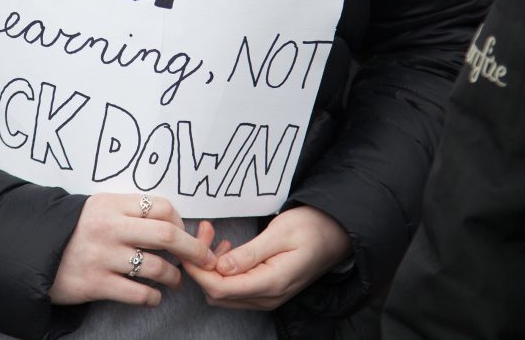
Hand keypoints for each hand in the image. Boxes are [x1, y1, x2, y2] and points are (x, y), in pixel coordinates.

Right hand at [49, 193, 216, 306]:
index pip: (161, 207)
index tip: (184, 234)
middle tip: (205, 258)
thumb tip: (174, 223)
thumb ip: (131, 211)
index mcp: (113, 204)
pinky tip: (153, 296)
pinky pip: (138, 293)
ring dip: (174, 276)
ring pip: (156, 267)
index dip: (181, 222)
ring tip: (174, 279)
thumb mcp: (100, 208)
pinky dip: (153, 297)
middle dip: (193, 249)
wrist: (33, 252)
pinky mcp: (95, 283)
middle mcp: (109, 228)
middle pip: (166, 234)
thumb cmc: (75, 230)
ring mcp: (102, 256)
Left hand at [181, 206, 351, 309]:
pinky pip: (235, 287)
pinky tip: (227, 248)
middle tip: (204, 233)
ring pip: (224, 291)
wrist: (337, 233)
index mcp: (271, 283)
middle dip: (202, 266)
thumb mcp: (280, 233)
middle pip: (218, 293)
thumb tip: (220, 267)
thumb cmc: (312, 227)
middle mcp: (268, 297)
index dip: (198, 270)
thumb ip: (249, 253)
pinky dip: (224, 269)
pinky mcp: (267, 289)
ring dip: (212, 267)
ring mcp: (268, 296)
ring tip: (214, 236)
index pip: (220, 288)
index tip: (187, 247)